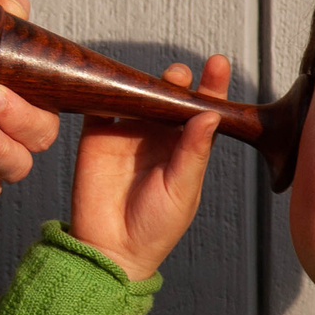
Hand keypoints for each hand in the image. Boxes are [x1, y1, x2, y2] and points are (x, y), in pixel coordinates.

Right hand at [67, 53, 230, 282]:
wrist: (111, 249)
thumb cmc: (155, 227)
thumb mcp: (182, 190)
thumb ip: (193, 153)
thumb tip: (210, 115)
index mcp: (185, 148)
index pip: (201, 110)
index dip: (210, 87)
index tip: (218, 65)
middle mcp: (157, 136)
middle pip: (169, 97)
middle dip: (176, 82)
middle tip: (179, 76)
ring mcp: (127, 133)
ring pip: (137, 96)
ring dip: (145, 83)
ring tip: (155, 80)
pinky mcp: (97, 136)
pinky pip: (100, 105)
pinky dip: (106, 90)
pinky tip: (115, 83)